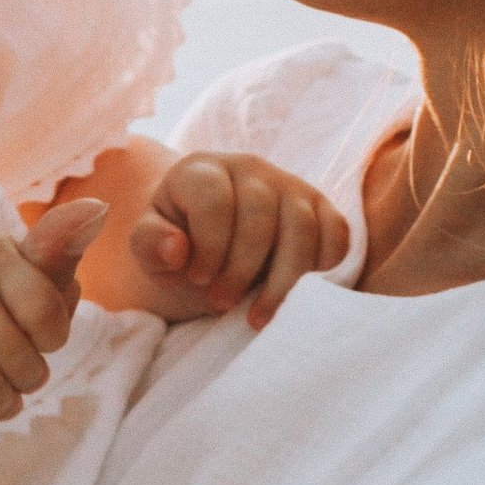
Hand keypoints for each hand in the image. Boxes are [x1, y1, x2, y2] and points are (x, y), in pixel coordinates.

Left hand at [124, 148, 349, 327]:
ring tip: (257, 317)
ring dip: (282, 280)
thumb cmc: (178, 245)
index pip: (214, 200)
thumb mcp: (148, 247)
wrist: (208, 242)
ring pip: (303, 227)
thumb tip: (176, 249)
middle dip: (242, 268)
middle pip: (261, 214)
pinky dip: (322, 268)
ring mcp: (289, 185)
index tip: (198, 279)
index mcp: (202, 170)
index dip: (208, 246)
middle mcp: (249, 168)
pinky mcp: (319, 208)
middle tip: (222, 303)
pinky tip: (295, 296)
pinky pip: (336, 234)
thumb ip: (150, 243)